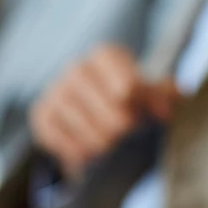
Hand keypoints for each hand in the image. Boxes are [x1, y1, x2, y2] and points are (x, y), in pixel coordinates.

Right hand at [29, 45, 178, 180]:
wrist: (92, 109)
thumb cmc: (127, 98)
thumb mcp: (148, 92)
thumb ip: (163, 96)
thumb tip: (167, 111)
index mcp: (105, 56)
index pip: (126, 84)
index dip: (137, 104)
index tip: (141, 113)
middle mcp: (77, 68)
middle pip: (110, 110)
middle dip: (123, 127)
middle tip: (128, 131)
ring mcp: (55, 91)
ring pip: (87, 130)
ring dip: (104, 143)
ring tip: (110, 142)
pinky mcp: (41, 115)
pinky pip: (63, 141)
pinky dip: (80, 152)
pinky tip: (89, 149)